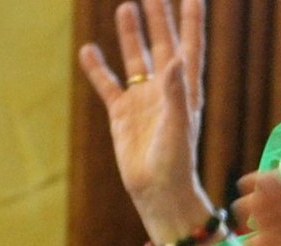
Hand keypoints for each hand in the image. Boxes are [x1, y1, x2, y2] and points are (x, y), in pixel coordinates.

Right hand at [78, 0, 216, 245]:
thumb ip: (176, 92)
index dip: (192, 22)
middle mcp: (165, 90)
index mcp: (185, 90)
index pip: (190, 47)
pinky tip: (88, 49)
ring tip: (127, 7)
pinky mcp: (122, 114)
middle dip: (160, 17)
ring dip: (131, 34)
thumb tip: (175, 58)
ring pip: (136, 59)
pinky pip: (107, 85)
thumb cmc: (176, 164)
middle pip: (162, 44)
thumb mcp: (178, 126)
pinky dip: (97, 68)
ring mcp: (143, 100)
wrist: (158, 193)